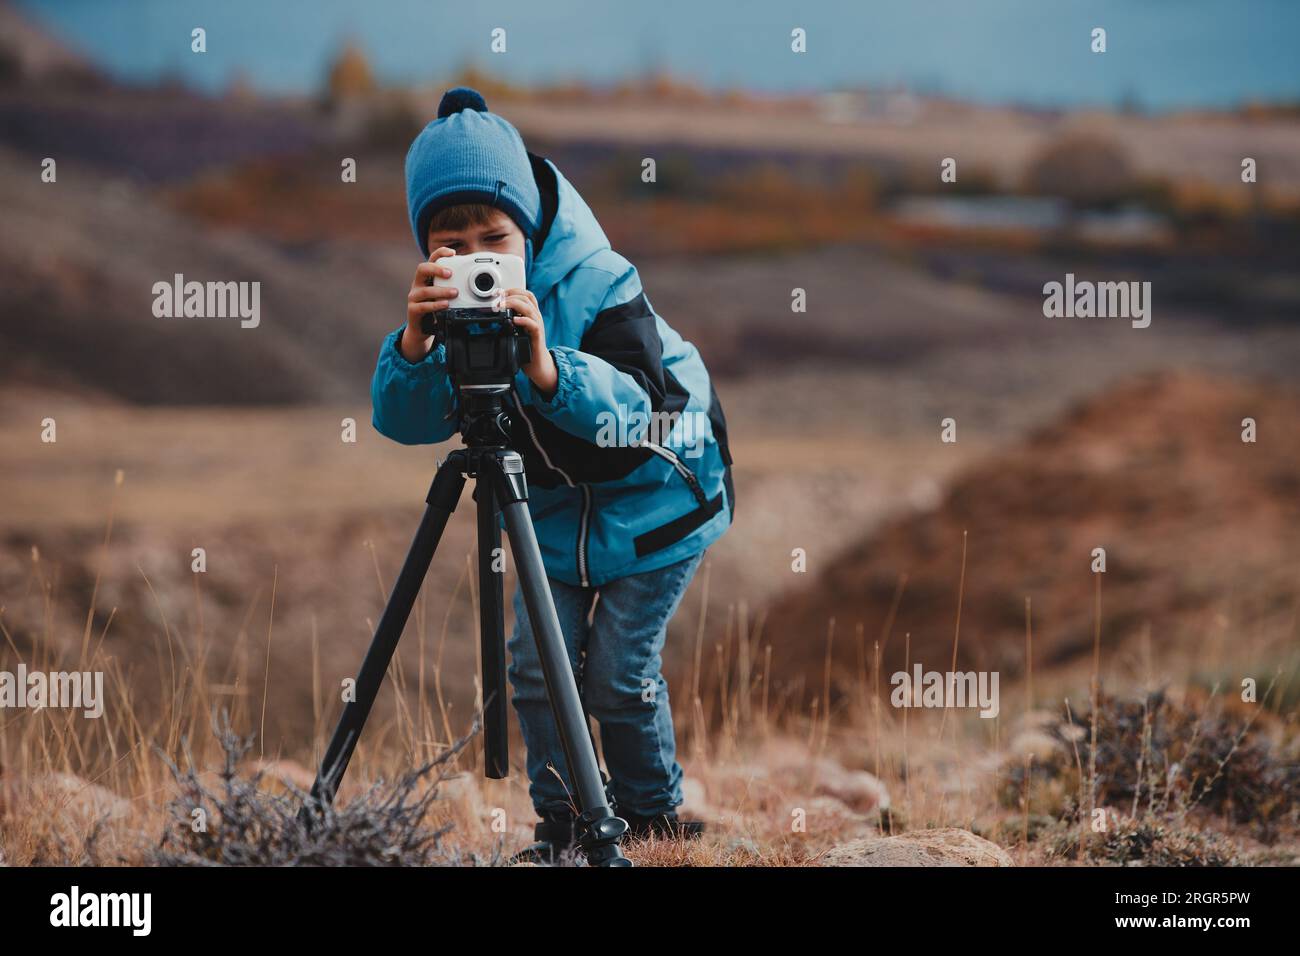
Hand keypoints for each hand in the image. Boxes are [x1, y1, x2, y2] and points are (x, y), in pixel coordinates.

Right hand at [401, 246, 457, 362]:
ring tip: (454, 293)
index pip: (431, 260)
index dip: (440, 253)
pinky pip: (423, 306)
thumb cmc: (436, 308)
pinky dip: (435, 305)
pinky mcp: (413, 310)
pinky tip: (445, 305)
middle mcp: (418, 284)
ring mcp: (414, 297)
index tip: (453, 253)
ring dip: (441, 290)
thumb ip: (455, 286)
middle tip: (450, 273)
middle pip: (422, 269)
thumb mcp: (445, 294)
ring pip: (424, 290)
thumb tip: (478, 281)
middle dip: (436, 269)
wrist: (422, 328)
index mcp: (427, 277)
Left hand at [499, 287, 557, 399]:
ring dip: (514, 304)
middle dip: (511, 295)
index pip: (526, 294)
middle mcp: (536, 317)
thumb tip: (496, 313)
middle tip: (498, 299)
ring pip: (529, 308)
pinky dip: (523, 320)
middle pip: (527, 297)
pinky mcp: (538, 336)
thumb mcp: (517, 331)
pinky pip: (533, 324)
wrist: (538, 365)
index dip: (512, 290)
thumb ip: (510, 321)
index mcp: (531, 314)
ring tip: (503, 306)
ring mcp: (538, 326)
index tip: (499, 293)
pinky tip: (514, 320)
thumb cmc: (527, 348)